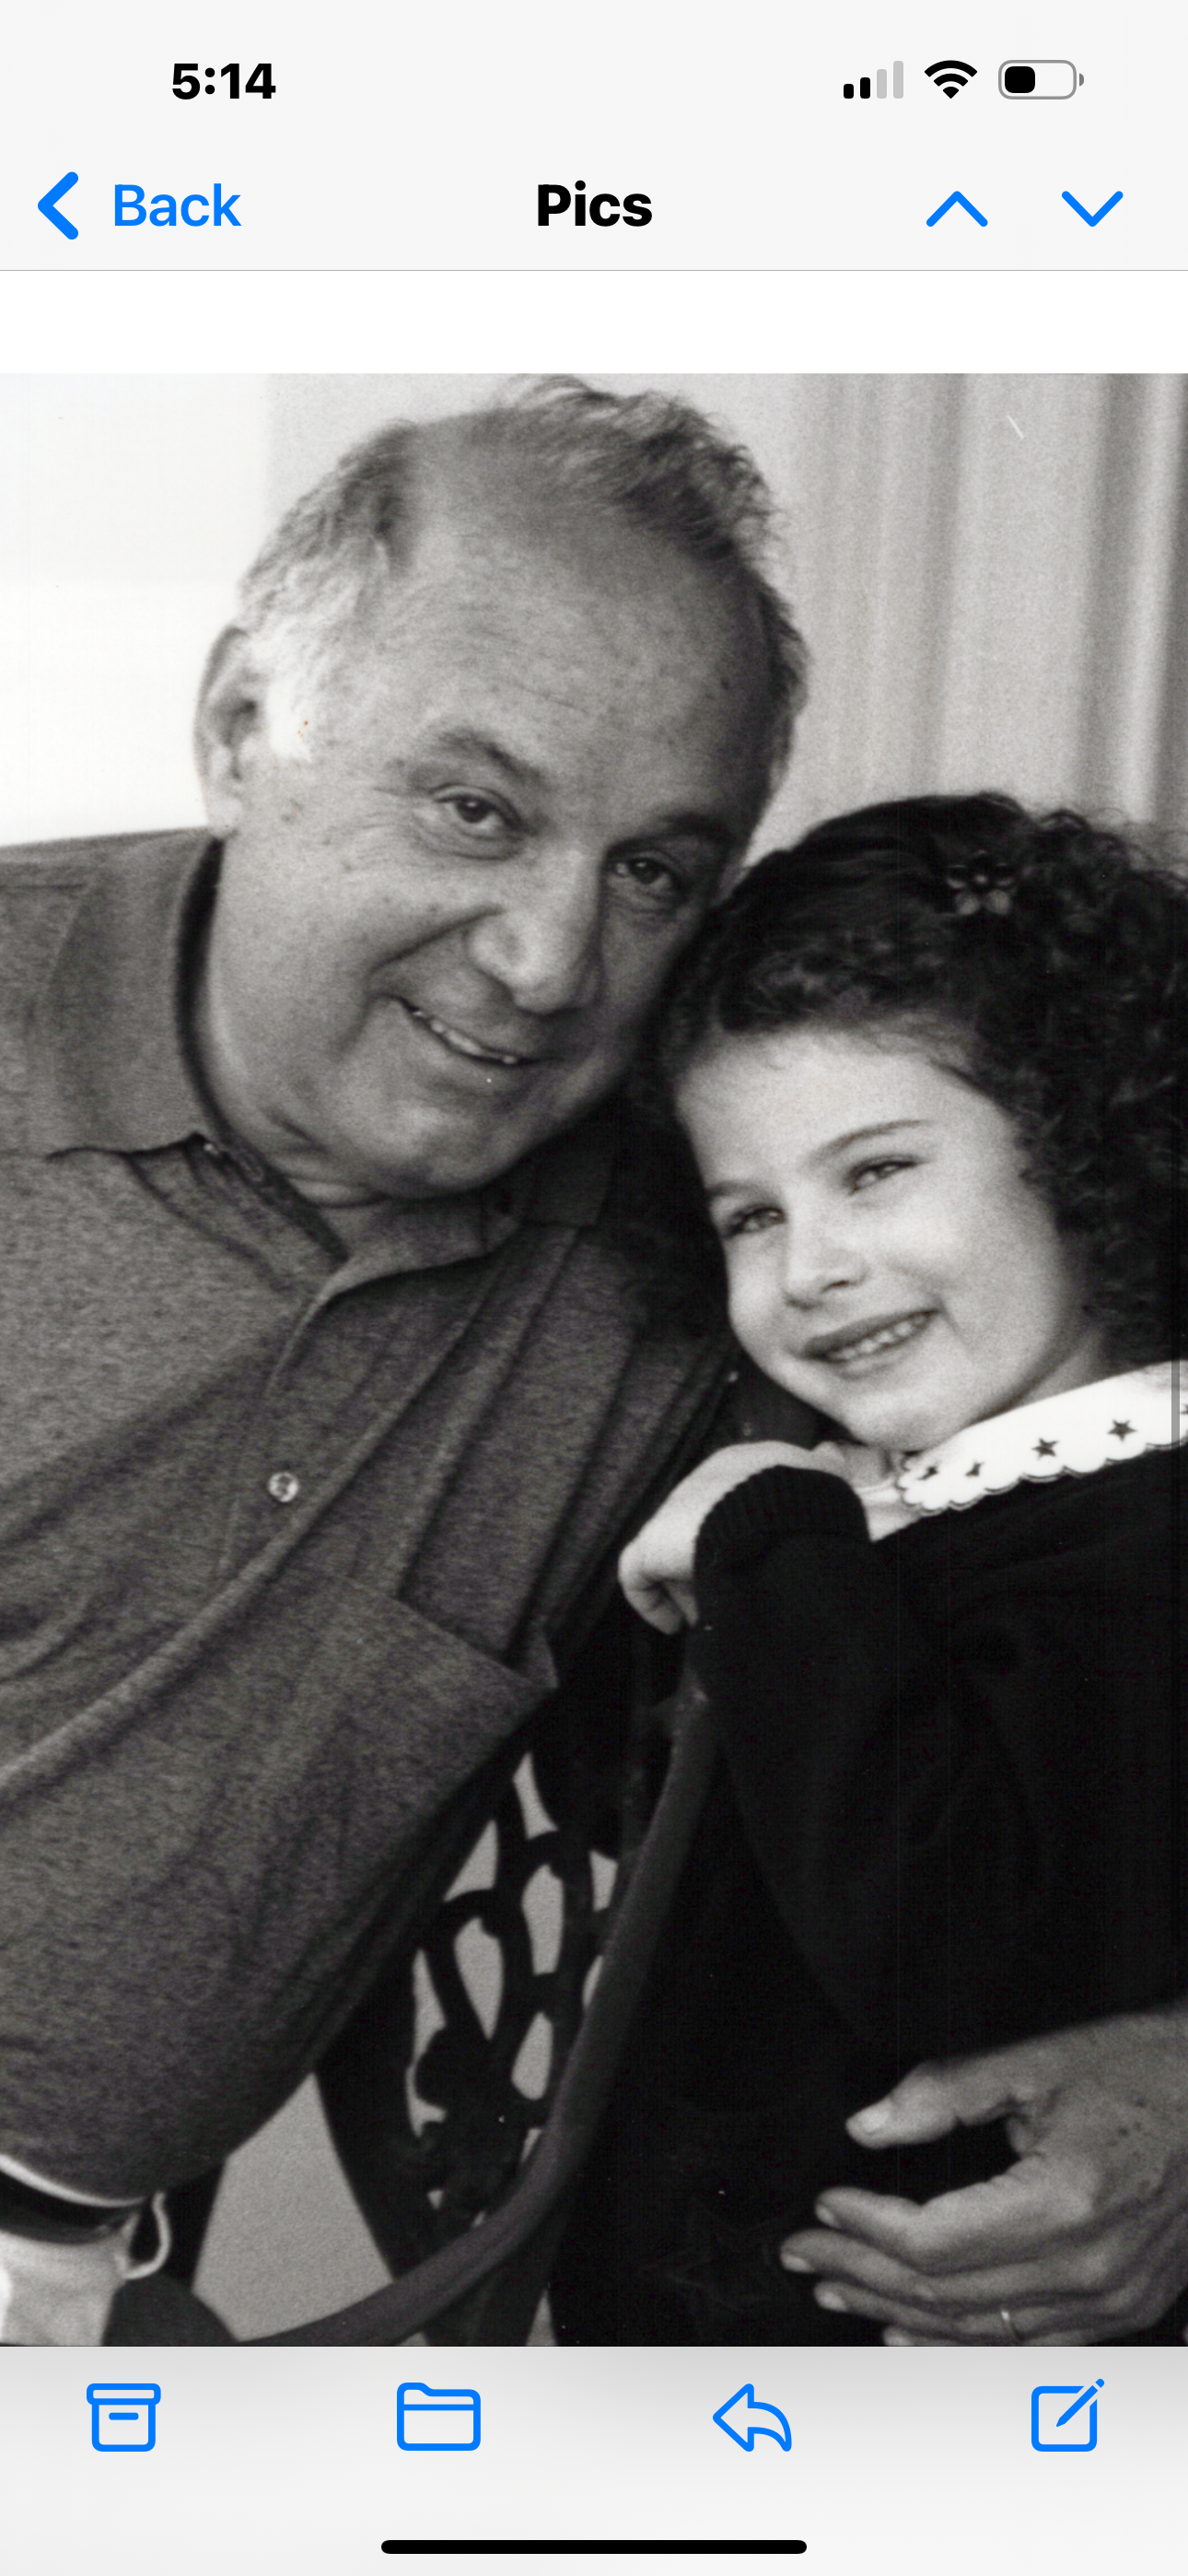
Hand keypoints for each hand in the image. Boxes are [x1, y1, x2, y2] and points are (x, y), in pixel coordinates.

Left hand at [618, 1440, 846, 1632]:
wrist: (782, 1519)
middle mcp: (702, 1481)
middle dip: (717, 1563)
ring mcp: (673, 1513)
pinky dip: (653, 1602)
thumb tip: (830, 1457)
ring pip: (674, 1555)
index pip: (736, 1500)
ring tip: (714, 1614)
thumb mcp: (828, 1481)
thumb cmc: (810, 1505)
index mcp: (744, 1464)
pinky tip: (673, 1625)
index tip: (760, 1565)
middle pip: (704, 1529)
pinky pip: (638, 1577)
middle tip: (738, 1594)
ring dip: (691, 1587)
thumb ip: (826, 1471)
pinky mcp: (651, 1545)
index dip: (745, 1536)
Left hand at [780, 2003, 1187, 2344]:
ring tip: (838, 2290)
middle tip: (804, 2253)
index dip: (864, 2228)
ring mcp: (1111, 2299)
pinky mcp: (1124, 2307)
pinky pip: (1025, 2345)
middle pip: (945, 2293)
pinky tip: (913, 2331)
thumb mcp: (1042, 2058)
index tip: (821, 2207)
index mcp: (1064, 2201)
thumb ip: (948, 2091)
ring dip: (897, 2313)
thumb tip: (867, 2126)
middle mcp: (1088, 2267)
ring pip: (979, 2331)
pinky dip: (960, 2344)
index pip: (932, 2242)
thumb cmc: (1146, 2067)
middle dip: (862, 2273)